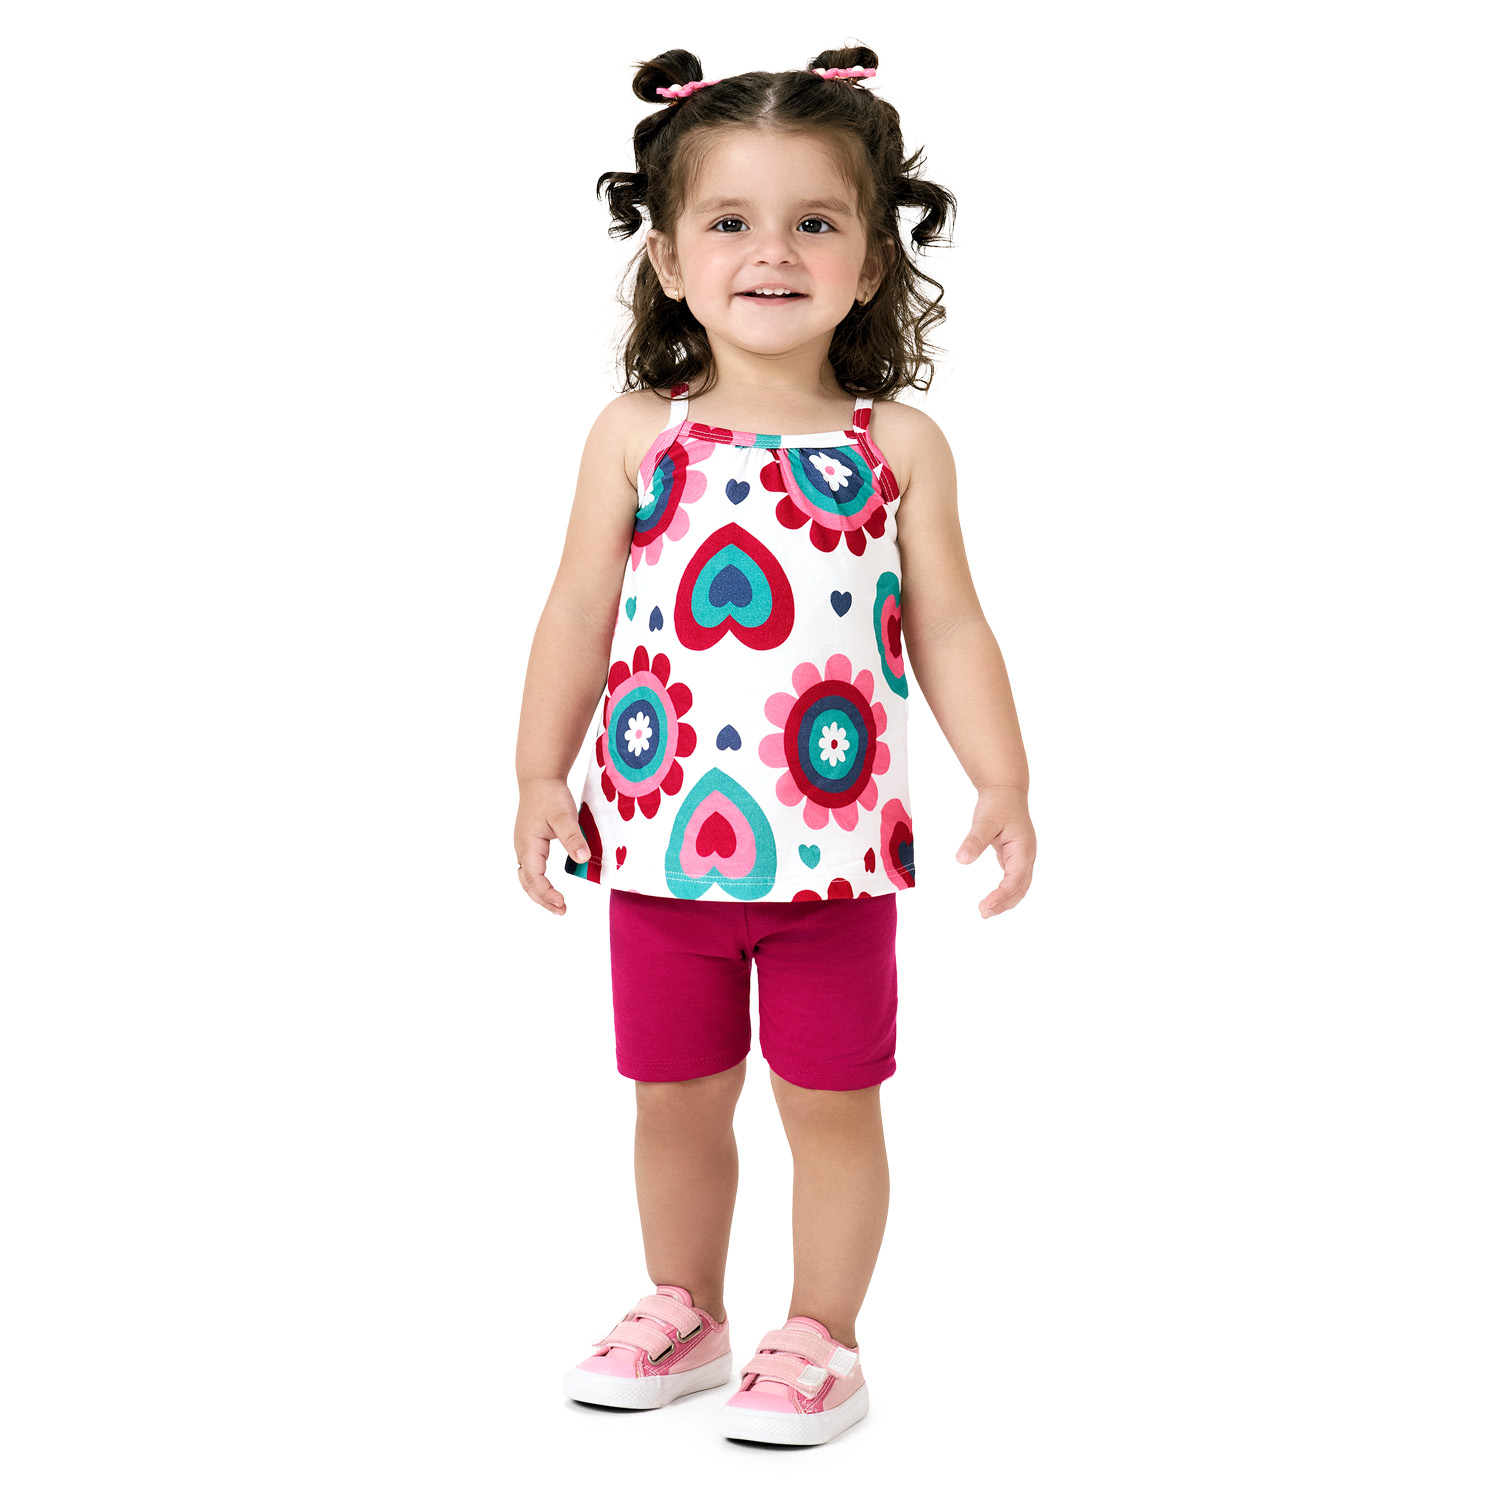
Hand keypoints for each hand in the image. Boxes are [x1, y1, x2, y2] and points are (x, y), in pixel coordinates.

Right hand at [515, 777, 592, 915]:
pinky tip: (550, 888)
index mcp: (529, 845)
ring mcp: (524, 847)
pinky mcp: (529, 844)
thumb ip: (573, 837)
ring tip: (558, 906)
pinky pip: (530, 871)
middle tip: (562, 911)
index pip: (535, 878)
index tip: (562, 902)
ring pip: (527, 879)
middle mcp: (522, 849)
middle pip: (528, 883)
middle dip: (543, 900)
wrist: (539, 779)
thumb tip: (582, 858)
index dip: (547, 893)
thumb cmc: (550, 796)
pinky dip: (538, 884)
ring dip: (540, 894)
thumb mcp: (564, 816)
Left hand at [954, 785, 1035, 918]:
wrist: (1006, 791)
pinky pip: (1013, 880)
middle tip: (983, 913)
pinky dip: (1005, 892)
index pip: (1016, 878)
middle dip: (1004, 902)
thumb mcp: (984, 820)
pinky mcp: (1015, 858)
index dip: (1003, 894)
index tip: (986, 904)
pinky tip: (993, 900)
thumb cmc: (998, 804)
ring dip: (1006, 901)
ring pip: (1019, 886)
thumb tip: (962, 860)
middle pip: (1021, 887)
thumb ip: (974, 840)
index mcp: (1023, 848)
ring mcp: (1023, 858)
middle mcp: (1027, 856)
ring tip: (986, 911)